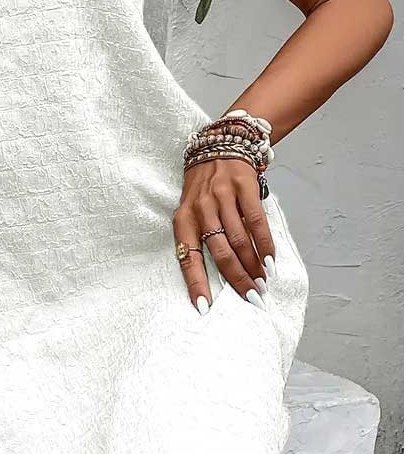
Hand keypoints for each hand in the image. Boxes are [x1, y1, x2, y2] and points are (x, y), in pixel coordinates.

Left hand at [173, 157, 275, 312]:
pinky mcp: (243, 187)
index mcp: (183, 219)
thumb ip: (200, 237)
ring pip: (239, 240)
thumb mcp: (192, 210)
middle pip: (219, 252)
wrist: (219, 145)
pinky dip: (265, 244)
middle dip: (236, 279)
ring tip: (262, 283)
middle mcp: (201, 209)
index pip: (187, 258)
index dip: (196, 284)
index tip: (205, 308)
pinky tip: (271, 261)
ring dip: (253, 266)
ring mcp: (222, 196)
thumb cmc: (204, 188)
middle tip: (251, 298)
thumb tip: (217, 275)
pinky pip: (256, 222)